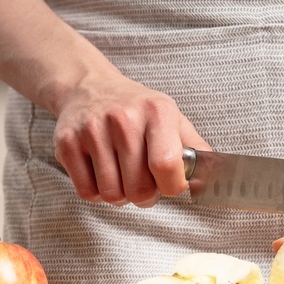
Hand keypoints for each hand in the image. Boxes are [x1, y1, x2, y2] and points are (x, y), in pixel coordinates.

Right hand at [52, 73, 208, 206]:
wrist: (89, 88)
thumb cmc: (136, 110)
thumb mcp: (172, 118)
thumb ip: (196, 149)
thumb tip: (217, 177)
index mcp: (157, 111)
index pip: (166, 165)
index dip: (171, 186)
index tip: (169, 184)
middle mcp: (123, 118)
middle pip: (138, 188)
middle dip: (144, 196)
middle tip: (143, 183)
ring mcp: (92, 130)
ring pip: (111, 194)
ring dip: (120, 196)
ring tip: (122, 177)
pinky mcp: (67, 143)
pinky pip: (87, 192)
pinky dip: (96, 193)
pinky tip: (102, 174)